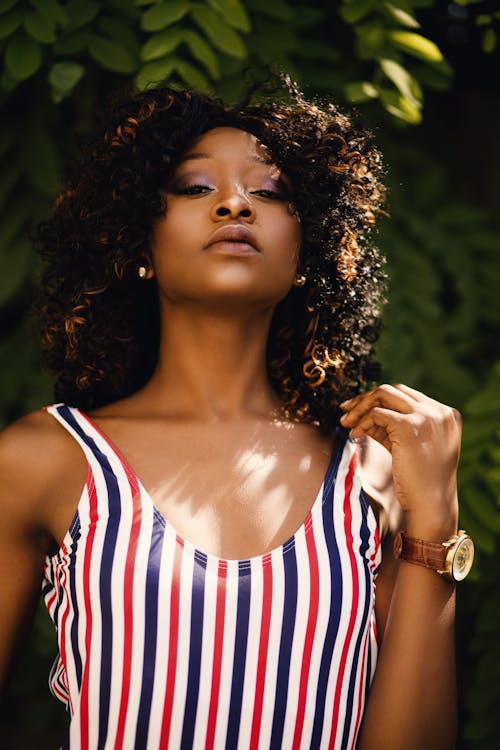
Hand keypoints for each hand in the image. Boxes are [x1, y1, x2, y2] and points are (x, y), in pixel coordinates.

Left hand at [340, 384, 459, 537]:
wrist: (431, 504)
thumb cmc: (420, 481)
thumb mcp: (410, 447)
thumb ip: (395, 428)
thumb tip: (364, 414)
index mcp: (446, 415)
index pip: (407, 395)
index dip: (380, 401)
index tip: (359, 410)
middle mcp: (439, 411)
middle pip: (394, 390)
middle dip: (366, 398)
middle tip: (345, 411)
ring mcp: (426, 416)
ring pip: (383, 394)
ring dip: (360, 406)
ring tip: (345, 422)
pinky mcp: (409, 425)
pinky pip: (377, 413)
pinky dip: (362, 421)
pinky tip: (355, 435)